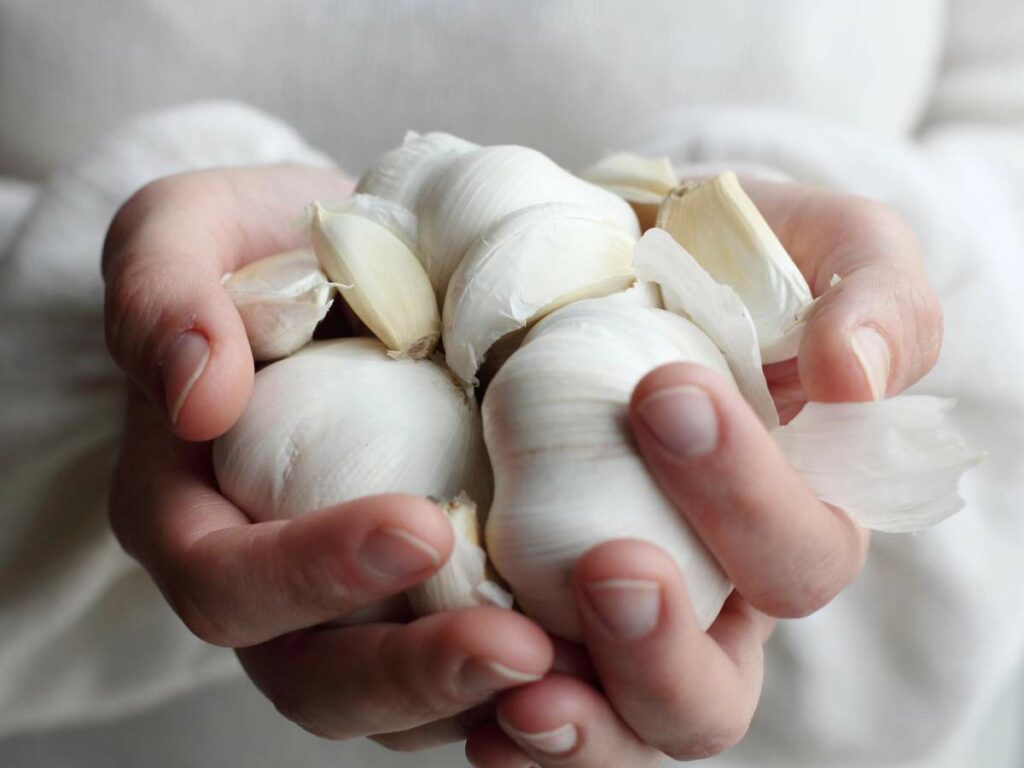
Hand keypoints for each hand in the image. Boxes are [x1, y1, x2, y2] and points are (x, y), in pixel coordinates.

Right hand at [104, 167, 552, 746]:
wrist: (348, 258)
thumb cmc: (261, 245)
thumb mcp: (188, 232)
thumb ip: (163, 294)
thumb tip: (196, 395)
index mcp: (185, 507)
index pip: (224, 578)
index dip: (310, 572)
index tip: (419, 525)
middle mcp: (263, 580)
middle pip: (311, 677)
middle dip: (412, 672)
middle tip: (518, 646)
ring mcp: (347, 601)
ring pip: (393, 704)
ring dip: (478, 698)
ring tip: (572, 670)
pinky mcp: (423, 596)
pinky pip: (462, 673)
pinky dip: (523, 679)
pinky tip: (597, 659)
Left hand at [465, 181, 942, 765]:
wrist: (619, 258)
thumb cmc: (735, 259)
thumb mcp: (827, 249)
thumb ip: (871, 299)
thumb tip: (852, 379)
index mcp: (792, 521)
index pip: (797, 557)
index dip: (745, 498)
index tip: (666, 396)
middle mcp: (709, 592)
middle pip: (710, 689)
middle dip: (664, 644)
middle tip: (610, 565)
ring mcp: (616, 610)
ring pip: (622, 722)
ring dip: (584, 723)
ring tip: (527, 693)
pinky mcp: (530, 604)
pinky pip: (531, 697)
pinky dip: (509, 724)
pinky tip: (476, 719)